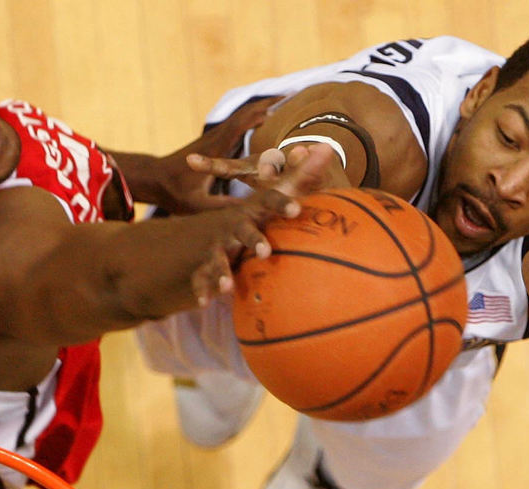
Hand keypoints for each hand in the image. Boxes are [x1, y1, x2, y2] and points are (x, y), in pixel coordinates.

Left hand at [148, 97, 281, 213]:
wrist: (152, 179)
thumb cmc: (173, 193)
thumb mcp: (198, 205)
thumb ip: (223, 208)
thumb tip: (250, 212)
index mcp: (214, 150)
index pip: (240, 125)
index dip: (261, 112)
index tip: (283, 103)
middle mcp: (215, 138)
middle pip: (244, 114)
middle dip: (268, 104)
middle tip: (294, 96)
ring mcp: (214, 138)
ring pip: (241, 116)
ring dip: (262, 107)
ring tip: (287, 102)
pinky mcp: (213, 141)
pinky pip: (237, 124)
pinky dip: (254, 117)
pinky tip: (266, 118)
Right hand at [188, 144, 334, 304]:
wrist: (212, 226)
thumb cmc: (255, 213)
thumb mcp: (275, 194)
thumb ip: (302, 175)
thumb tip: (327, 146)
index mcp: (254, 208)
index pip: (269, 201)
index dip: (281, 203)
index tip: (296, 209)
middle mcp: (234, 224)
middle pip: (243, 230)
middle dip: (252, 239)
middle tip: (265, 251)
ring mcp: (218, 244)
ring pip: (218, 257)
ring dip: (221, 270)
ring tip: (226, 287)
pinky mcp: (206, 263)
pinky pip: (201, 277)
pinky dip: (201, 289)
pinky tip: (203, 303)